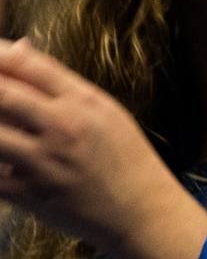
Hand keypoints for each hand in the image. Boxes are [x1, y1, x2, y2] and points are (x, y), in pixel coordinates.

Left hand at [0, 39, 194, 255]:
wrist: (141, 212)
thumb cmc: (124, 158)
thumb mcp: (104, 110)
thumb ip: (58, 82)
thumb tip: (18, 47)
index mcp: (84, 102)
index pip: (28, 65)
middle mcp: (64, 127)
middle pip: (2, 93)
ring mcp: (44, 161)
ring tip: (0, 124)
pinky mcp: (30, 193)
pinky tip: (1, 155)